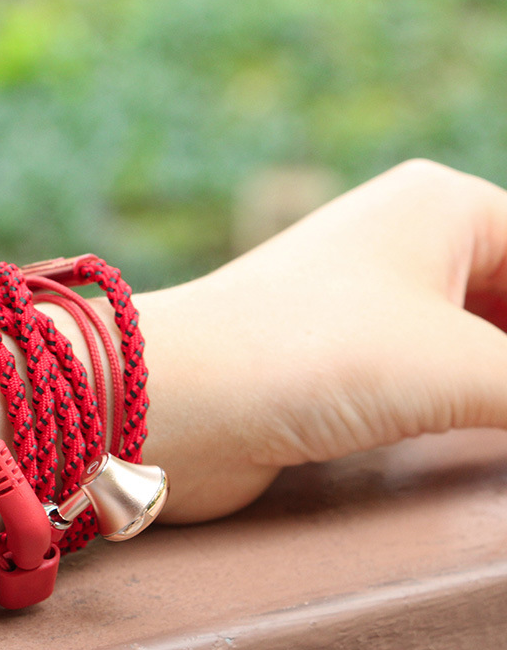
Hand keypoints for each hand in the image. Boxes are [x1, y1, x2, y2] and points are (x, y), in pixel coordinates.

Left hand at [147, 160, 506, 521]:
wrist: (175, 401)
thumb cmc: (310, 354)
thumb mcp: (459, 366)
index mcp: (441, 210)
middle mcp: (401, 248)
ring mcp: (365, 309)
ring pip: (476, 345)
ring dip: (503, 388)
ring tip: (497, 425)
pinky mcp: (337, 367)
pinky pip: (431, 384)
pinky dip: (471, 411)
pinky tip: (487, 440)